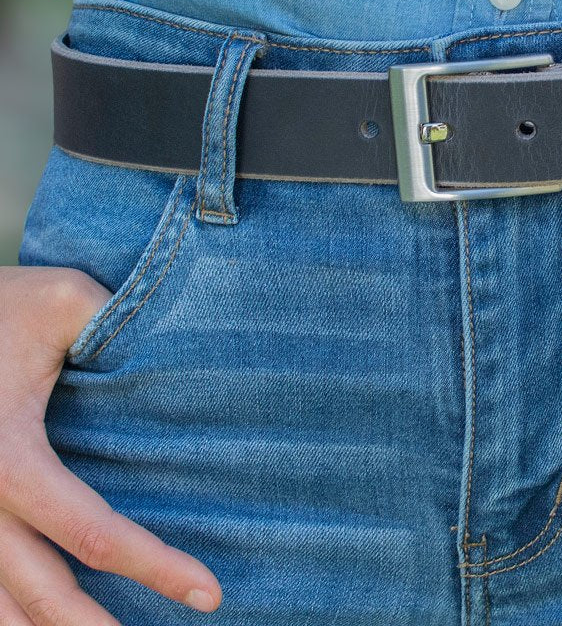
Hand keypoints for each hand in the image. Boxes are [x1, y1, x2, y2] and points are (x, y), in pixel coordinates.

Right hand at [0, 266, 221, 623]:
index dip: (155, 567)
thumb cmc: (0, 306)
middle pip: (41, 595)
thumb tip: (182, 337)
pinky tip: (49, 621)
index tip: (207, 591)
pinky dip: (13, 609)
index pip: (93, 534)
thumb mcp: (64, 300)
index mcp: (8, 458)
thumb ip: (119, 320)